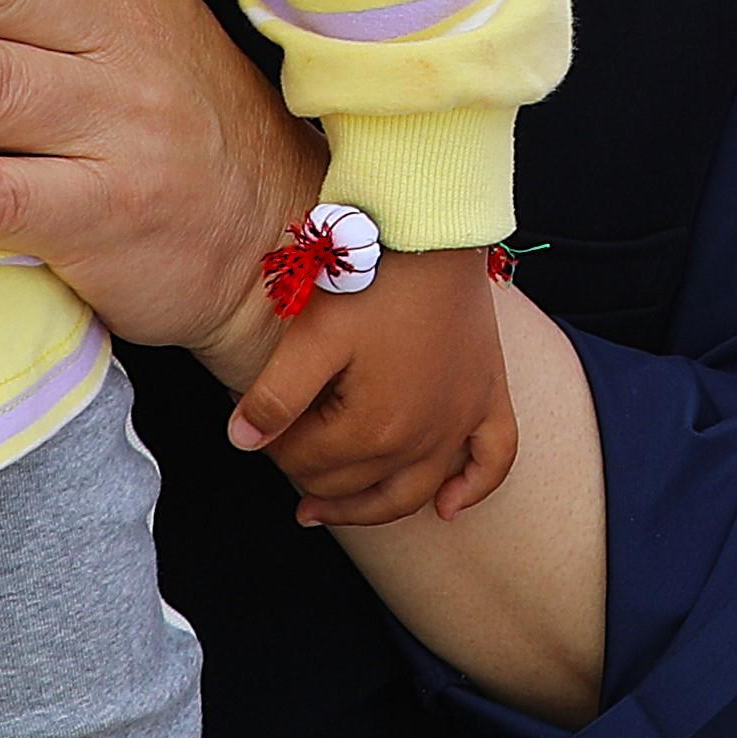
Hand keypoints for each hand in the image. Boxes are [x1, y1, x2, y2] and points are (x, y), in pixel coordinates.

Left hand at [227, 244, 518, 528]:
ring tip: (326, 510)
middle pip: (355, 482)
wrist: (430, 227)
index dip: (276, 447)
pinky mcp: (488, 394)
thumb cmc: (367, 276)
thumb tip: (243, 443)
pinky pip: (493, 460)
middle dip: (311, 475)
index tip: (259, 422)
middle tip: (281, 451)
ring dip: (369, 507)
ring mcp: (462, 419)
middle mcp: (425, 438)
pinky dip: (472, 488)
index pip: (310, 463)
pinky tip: (447, 508)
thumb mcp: (310, 335)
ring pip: (412, 492)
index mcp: (376, 428)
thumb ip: (274, 397)